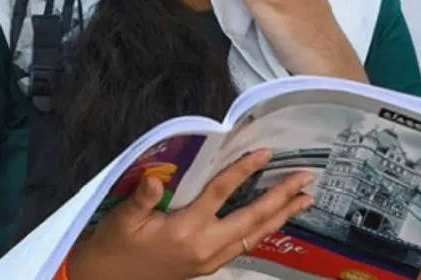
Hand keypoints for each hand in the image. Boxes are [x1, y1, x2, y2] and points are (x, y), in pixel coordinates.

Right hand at [68, 150, 313, 279]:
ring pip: (255, 235)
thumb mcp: (122, 220)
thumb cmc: (113, 247)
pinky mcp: (208, 267)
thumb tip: (155, 178)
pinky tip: (276, 221)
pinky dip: (264, 231)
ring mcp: (210, 260)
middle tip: (307, 179)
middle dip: (282, 197)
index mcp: (184, 230)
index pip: (220, 194)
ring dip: (281, 216)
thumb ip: (142, 199)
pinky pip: (244, 246)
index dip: (243, 171)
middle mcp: (204, 247)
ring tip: (305, 199)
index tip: (265, 153)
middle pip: (252, 218)